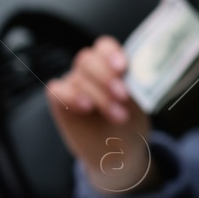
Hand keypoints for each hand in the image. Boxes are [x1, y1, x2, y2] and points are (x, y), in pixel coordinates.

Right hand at [45, 36, 156, 194]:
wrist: (119, 151)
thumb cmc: (132, 123)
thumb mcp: (140, 104)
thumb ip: (136, 85)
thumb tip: (142, 73)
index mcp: (111, 64)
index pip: (104, 46)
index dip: (111, 53)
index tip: (123, 68)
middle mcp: (90, 71)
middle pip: (87, 59)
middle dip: (106, 77)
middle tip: (123, 96)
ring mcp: (73, 84)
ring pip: (78, 78)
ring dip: (100, 97)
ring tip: (119, 116)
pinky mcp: (59, 101)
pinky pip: (56, 90)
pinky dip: (71, 96)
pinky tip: (86, 107)